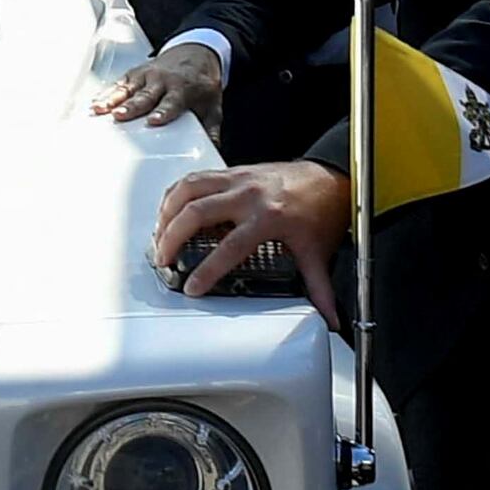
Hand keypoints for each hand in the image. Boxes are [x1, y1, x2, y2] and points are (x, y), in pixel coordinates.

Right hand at [98, 40, 228, 128]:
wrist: (196, 53)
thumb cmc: (201, 84)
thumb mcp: (213, 105)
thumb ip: (211, 128)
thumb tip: (213, 150)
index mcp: (183, 90)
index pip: (171, 103)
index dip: (162, 112)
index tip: (153, 121)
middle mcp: (162, 81)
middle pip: (145, 96)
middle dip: (131, 106)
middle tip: (119, 115)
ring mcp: (146, 75)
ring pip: (127, 88)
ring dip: (112, 98)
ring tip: (98, 108)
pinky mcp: (135, 73)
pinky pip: (119, 83)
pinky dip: (106, 92)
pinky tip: (95, 102)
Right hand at [149, 158, 353, 326]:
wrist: (329, 177)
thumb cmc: (322, 210)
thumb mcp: (317, 252)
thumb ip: (319, 289)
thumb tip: (329, 318)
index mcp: (269, 217)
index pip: (230, 248)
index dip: (208, 271)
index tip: (192, 287)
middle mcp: (249, 195)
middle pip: (197, 212)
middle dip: (172, 238)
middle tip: (163, 259)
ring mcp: (238, 179)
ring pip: (189, 188)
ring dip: (168, 212)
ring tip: (159, 235)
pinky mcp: (233, 171)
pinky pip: (195, 177)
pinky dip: (177, 193)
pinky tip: (171, 209)